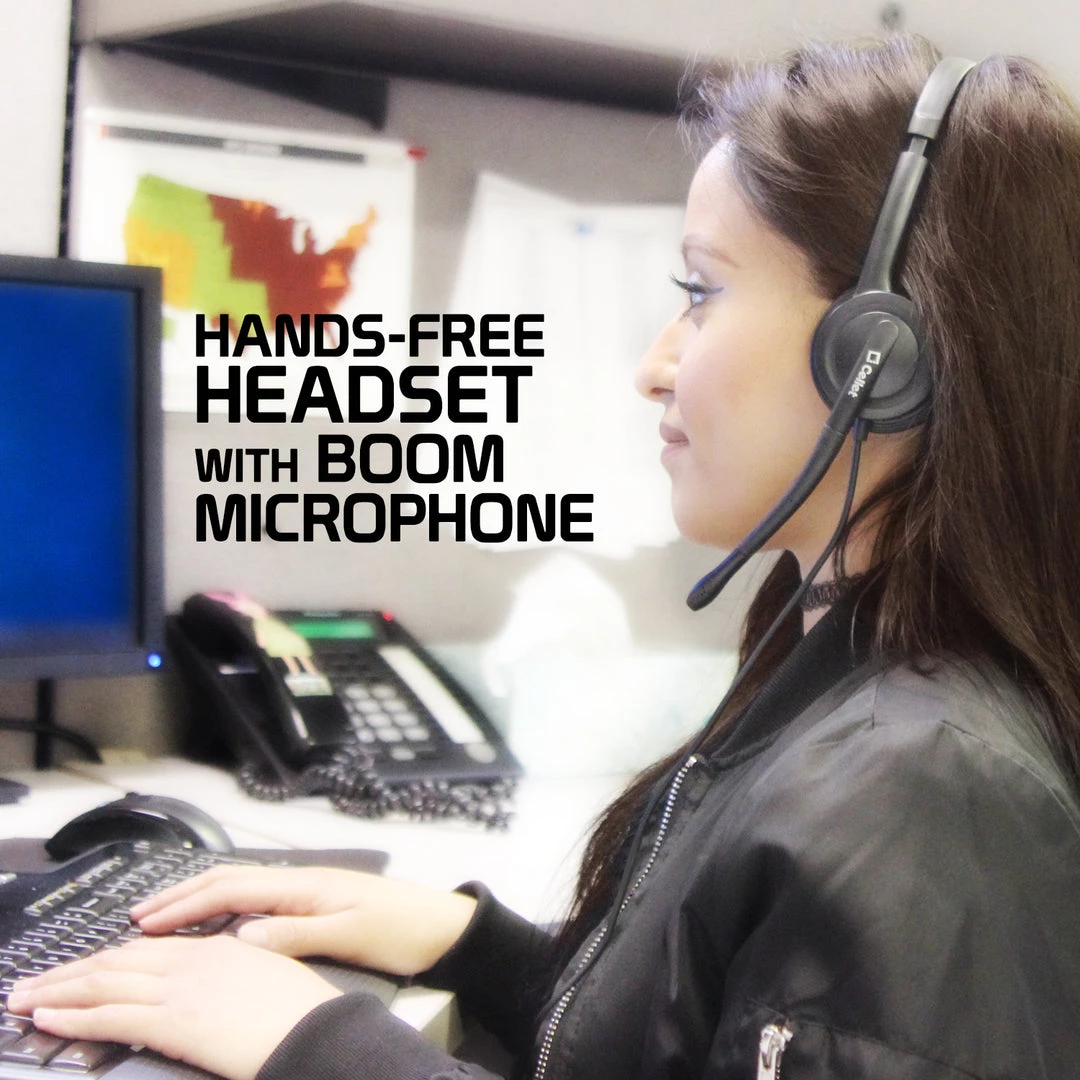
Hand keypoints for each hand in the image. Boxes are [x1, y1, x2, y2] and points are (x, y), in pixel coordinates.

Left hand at [7, 935, 340, 1079]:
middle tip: (33, 982)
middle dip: (68, 971)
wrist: (318, 1029)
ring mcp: (181, 989)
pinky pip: (110, 1016)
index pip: (145, 949)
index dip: (104, 958)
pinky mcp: (174, 1021)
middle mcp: (193, 960)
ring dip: (58, 990)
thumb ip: (233, 970)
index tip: (78, 968)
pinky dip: (73, 1016)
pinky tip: (48, 1018)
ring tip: (26, 997)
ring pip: (104, 982)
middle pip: (116, 960)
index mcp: (217, 948)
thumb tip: (213, 977)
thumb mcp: (268, 977)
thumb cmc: (302, 1012)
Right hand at [129, 866, 476, 975]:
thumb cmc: (401, 930)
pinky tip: (217, 920)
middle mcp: (301, 881)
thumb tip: (239, 936)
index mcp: (304, 885)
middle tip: (140, 914)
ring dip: (200, 898)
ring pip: (241, 888)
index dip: (186, 905)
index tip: (148, 921)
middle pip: (230, 881)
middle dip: (182, 895)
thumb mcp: (348, 935)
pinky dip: (225, 906)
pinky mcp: (316, 903)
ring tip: (165, 914)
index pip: (232, 890)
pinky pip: (258, 899)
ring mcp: (308, 889)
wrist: (442, 927)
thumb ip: (293, 934)